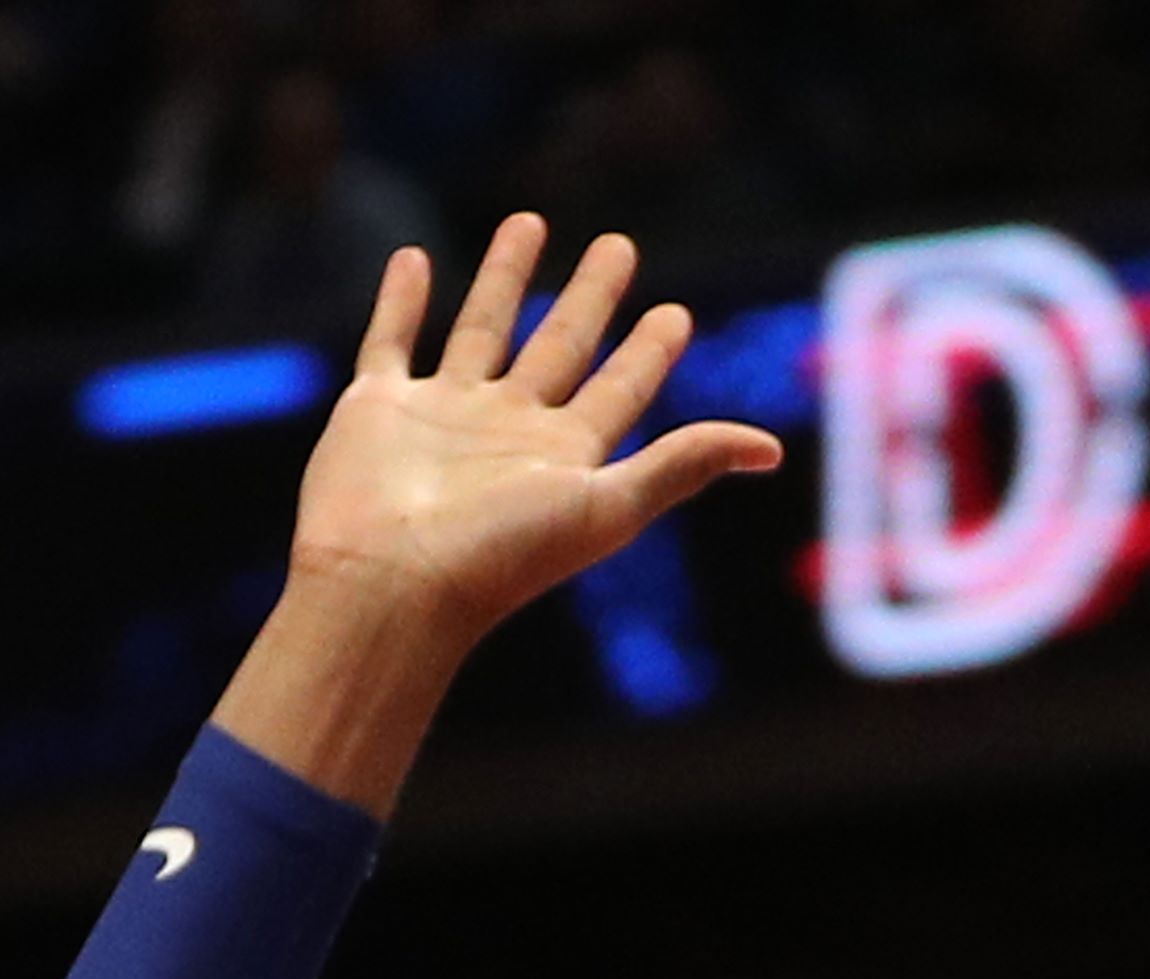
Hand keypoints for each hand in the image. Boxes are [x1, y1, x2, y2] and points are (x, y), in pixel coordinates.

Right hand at [293, 219, 779, 640]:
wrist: (393, 584)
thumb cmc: (502, 555)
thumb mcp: (609, 506)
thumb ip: (682, 466)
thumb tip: (773, 451)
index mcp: (564, 457)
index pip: (619, 391)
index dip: (650, 353)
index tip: (675, 312)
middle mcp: (507, 432)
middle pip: (560, 346)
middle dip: (592, 298)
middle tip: (620, 245)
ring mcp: (441, 418)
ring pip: (481, 329)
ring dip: (504, 279)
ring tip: (530, 222)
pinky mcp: (377, 409)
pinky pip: (392, 340)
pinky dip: (401, 301)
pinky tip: (413, 259)